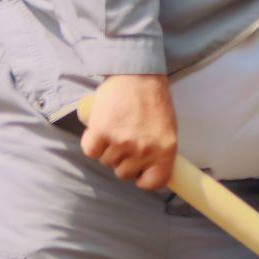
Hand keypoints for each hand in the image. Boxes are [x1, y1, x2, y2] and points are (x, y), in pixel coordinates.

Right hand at [81, 74, 176, 189]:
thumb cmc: (153, 101)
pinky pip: (91, 151)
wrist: (137, 75)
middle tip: (124, 143)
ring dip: (107, 150)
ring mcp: (122, 141)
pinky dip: (92, 143)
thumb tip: (149, 171)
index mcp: (166, 150)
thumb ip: (159, 152)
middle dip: (122, 161)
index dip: (143, 179)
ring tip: (114, 131)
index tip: (139, 172)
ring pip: (106, 162)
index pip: (153, 183)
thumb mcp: (167, 131)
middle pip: (124, 173)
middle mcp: (144, 150)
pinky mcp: (101, 131)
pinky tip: (99, 131)